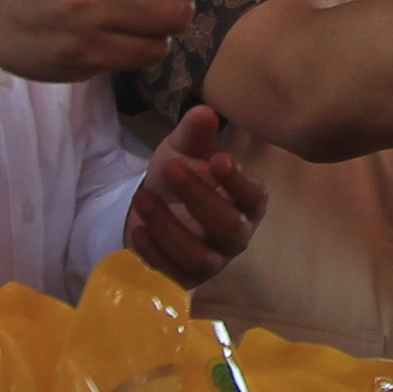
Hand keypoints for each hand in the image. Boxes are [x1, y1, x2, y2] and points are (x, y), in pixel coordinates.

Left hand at [126, 105, 268, 285]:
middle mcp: (235, 236)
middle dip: (199, 198)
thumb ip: (195, 134)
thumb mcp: (185, 150)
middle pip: (230, 228)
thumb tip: (204, 112)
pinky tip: (137, 228)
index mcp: (247, 203)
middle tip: (170, 167)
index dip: (240, 181)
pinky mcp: (182, 279)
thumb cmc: (181, 176)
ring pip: (200, 257)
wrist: (154, 208)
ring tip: (141, 196)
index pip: (255, 197)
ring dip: (168, 227)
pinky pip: (171, 275)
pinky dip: (152, 252)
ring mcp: (210, 262)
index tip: (219, 159)